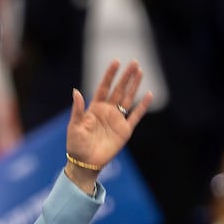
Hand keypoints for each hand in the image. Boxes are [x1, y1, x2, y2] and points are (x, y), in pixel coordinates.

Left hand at [65, 60, 151, 189]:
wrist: (85, 162)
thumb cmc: (76, 144)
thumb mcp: (74, 126)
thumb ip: (77, 109)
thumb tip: (75, 91)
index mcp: (94, 108)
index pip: (104, 87)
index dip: (110, 75)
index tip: (116, 62)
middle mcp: (107, 111)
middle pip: (118, 90)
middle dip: (126, 76)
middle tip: (134, 62)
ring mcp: (117, 120)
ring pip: (128, 99)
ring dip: (134, 86)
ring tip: (140, 72)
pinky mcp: (124, 131)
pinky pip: (136, 116)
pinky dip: (143, 106)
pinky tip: (149, 95)